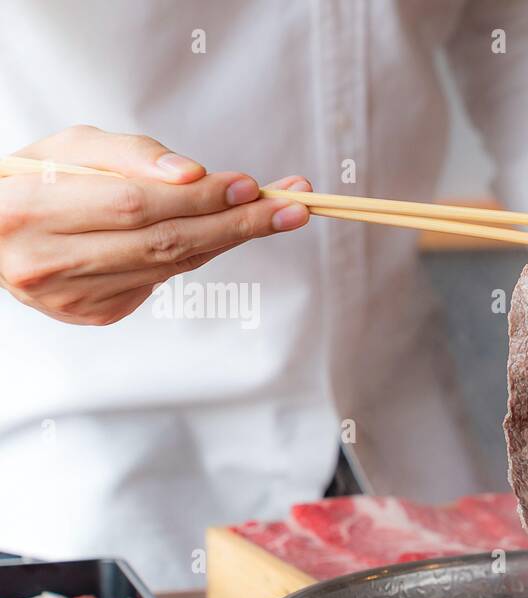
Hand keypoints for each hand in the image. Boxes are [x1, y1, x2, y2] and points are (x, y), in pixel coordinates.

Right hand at [0, 125, 310, 325]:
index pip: (135, 205)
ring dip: (230, 240)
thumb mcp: (69, 147)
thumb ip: (130, 155)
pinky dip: (195, 254)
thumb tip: (193, 175)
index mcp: (30, 210)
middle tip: (291, 207)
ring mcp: (72, 298)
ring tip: (275, 214)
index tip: (250, 186)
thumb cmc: (36, 181)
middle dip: (236, 224)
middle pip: (163, 243)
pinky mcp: (94, 314)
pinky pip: (161, 280)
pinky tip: (219, 232)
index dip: (198, 197)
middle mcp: (48, 262)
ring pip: (170, 266)